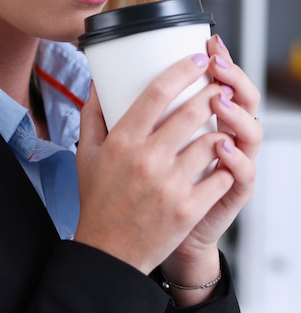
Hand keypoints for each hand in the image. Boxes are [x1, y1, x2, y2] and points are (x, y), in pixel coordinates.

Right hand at [75, 41, 258, 278]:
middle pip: (191, 112)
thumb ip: (92, 114)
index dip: (182, 70)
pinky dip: (225, 164)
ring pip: (210, 143)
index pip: (157, 93)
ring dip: (221, 129)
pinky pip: (219, 176)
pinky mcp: (187, 209)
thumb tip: (98, 83)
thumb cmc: (99, 201)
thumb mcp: (86, 154)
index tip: (198, 60)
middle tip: (220, 86)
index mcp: (122, 141)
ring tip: (223, 123)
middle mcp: (146, 159)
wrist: (109, 252)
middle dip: (212, 93)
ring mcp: (169, 185)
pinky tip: (223, 158)